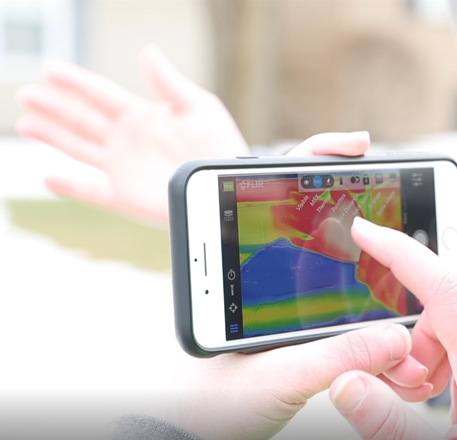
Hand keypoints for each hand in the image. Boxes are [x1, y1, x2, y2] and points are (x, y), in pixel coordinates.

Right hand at [16, 44, 247, 224]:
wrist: (225, 184)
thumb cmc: (219, 145)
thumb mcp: (198, 107)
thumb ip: (168, 83)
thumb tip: (147, 52)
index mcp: (142, 116)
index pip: (100, 94)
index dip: (74, 82)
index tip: (49, 69)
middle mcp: (127, 141)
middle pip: (82, 120)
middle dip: (54, 107)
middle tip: (25, 94)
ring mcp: (123, 169)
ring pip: (78, 150)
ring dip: (52, 137)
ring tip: (25, 124)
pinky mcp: (125, 197)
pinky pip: (91, 192)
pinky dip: (70, 187)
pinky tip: (49, 177)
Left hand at [151, 133, 431, 439]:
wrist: (195, 438)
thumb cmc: (211, 405)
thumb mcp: (275, 378)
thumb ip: (333, 356)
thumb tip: (394, 337)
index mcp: (240, 271)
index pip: (275, 191)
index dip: (317, 159)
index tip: (355, 145)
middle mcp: (259, 277)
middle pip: (316, 225)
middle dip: (358, 216)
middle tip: (392, 206)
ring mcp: (279, 300)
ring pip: (334, 268)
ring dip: (369, 271)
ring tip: (401, 272)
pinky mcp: (296, 329)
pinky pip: (341, 308)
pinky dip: (369, 312)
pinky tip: (394, 321)